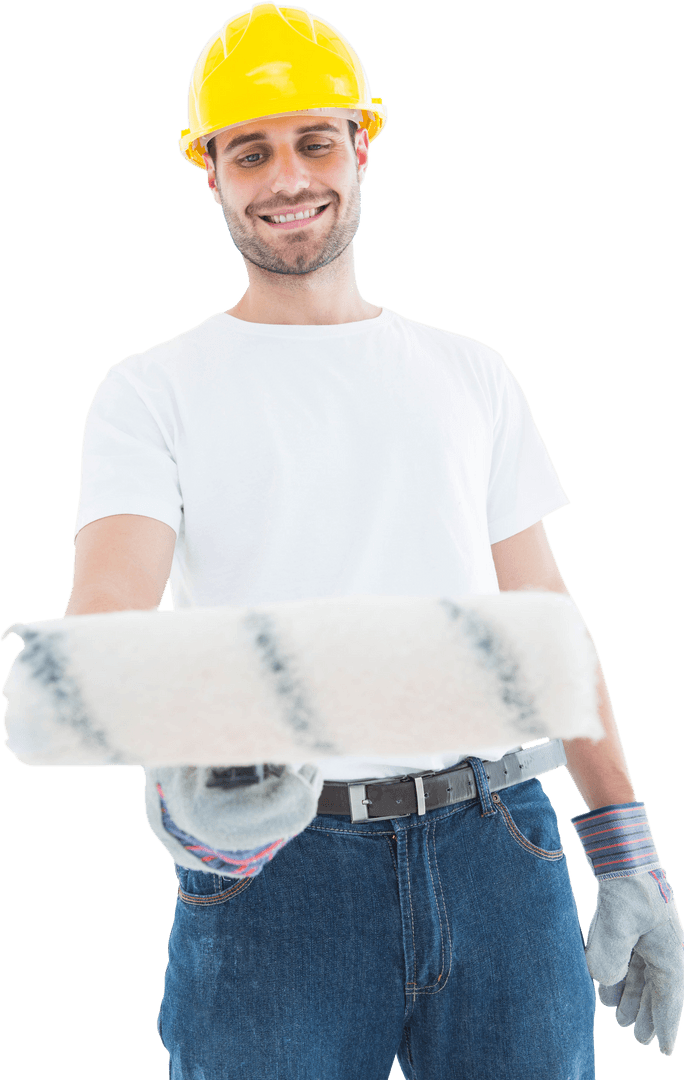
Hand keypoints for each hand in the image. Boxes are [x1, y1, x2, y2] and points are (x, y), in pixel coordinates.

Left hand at [571, 800, 683, 1055]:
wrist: (623, 855)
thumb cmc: (627, 889)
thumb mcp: (616, 929)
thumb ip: (610, 962)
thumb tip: (605, 982)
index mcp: (670, 954)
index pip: (669, 1000)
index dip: (665, 1026)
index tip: (661, 1049)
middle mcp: (663, 949)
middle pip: (656, 991)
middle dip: (646, 1015)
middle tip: (639, 1037)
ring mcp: (648, 938)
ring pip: (642, 977)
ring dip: (631, 997)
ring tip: (622, 1019)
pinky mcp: (634, 928)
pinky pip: (630, 961)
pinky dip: (621, 977)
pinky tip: (608, 990)